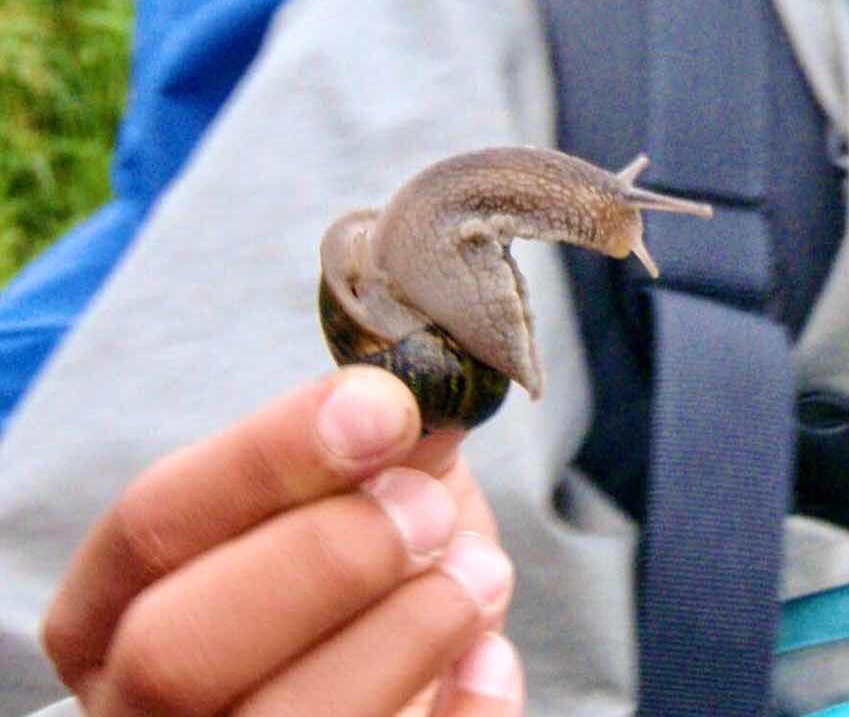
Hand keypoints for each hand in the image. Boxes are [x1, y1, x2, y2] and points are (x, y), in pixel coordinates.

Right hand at [42, 365, 522, 715]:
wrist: (383, 660)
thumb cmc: (344, 562)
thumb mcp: (349, 490)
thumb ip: (370, 451)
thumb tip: (420, 408)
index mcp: (115, 608)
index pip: (150, 523)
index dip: (268, 456)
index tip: (385, 406)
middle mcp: (137, 711)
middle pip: (175, 653)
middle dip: (325, 559)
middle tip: (429, 509)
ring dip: (405, 634)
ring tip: (482, 571)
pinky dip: (460, 716)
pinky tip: (491, 655)